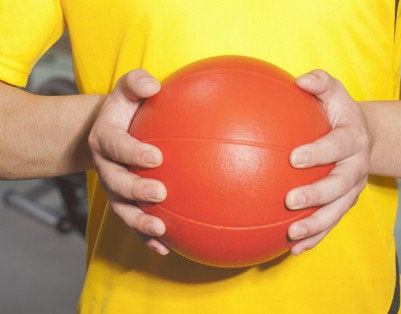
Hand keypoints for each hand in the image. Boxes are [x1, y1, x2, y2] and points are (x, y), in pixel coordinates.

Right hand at [88, 69, 169, 254]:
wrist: (113, 131)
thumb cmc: (127, 109)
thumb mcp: (127, 90)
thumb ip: (137, 83)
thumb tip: (153, 84)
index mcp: (105, 138)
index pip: (116, 145)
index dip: (132, 152)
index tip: (156, 156)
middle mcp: (107, 167)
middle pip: (117, 183)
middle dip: (137, 190)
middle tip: (160, 192)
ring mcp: (115, 189)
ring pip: (123, 209)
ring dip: (140, 221)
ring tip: (161, 229)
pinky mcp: (127, 203)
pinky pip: (135, 224)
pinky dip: (147, 238)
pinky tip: (166, 248)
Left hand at [285, 70, 371, 254]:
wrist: (364, 136)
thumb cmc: (339, 112)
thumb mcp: (334, 92)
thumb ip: (319, 82)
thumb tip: (299, 80)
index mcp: (353, 139)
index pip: (338, 145)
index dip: (319, 152)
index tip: (294, 157)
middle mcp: (356, 166)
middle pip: (341, 185)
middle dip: (317, 195)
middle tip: (290, 200)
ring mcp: (352, 189)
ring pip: (337, 211)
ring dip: (316, 225)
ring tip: (292, 234)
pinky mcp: (345, 204)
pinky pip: (331, 224)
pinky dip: (315, 238)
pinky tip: (294, 249)